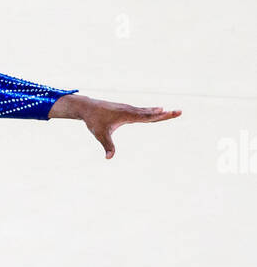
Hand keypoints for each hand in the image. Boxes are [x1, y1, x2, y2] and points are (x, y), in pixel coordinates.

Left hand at [50, 93, 180, 157]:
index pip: (147, 116)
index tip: (170, 112)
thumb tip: (109, 158)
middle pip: (151, 113)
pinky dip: (150, 112)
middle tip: (180, 111)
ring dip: (159, 112)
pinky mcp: (125, 109)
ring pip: (147, 111)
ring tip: (170, 112)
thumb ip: (107, 146)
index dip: (160, 115)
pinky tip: (156, 111)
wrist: (87, 107)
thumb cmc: (94, 121)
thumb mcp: (100, 135)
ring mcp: (128, 109)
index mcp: (127, 115)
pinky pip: (141, 111)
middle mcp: (130, 110)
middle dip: (165, 113)